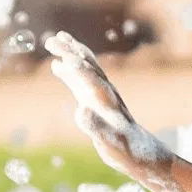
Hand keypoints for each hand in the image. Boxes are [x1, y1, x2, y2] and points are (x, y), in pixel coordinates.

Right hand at [46, 31, 169, 179]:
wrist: (140, 153)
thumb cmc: (125, 149)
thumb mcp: (109, 141)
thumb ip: (96, 126)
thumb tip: (81, 111)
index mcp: (107, 101)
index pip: (90, 78)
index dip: (76, 68)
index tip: (61, 58)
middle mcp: (105, 92)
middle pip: (87, 66)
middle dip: (71, 52)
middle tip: (52, 39)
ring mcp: (100, 95)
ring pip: (85, 68)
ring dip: (71, 53)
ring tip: (55, 39)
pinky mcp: (96, 101)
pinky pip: (81, 80)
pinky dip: (69, 71)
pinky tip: (57, 66)